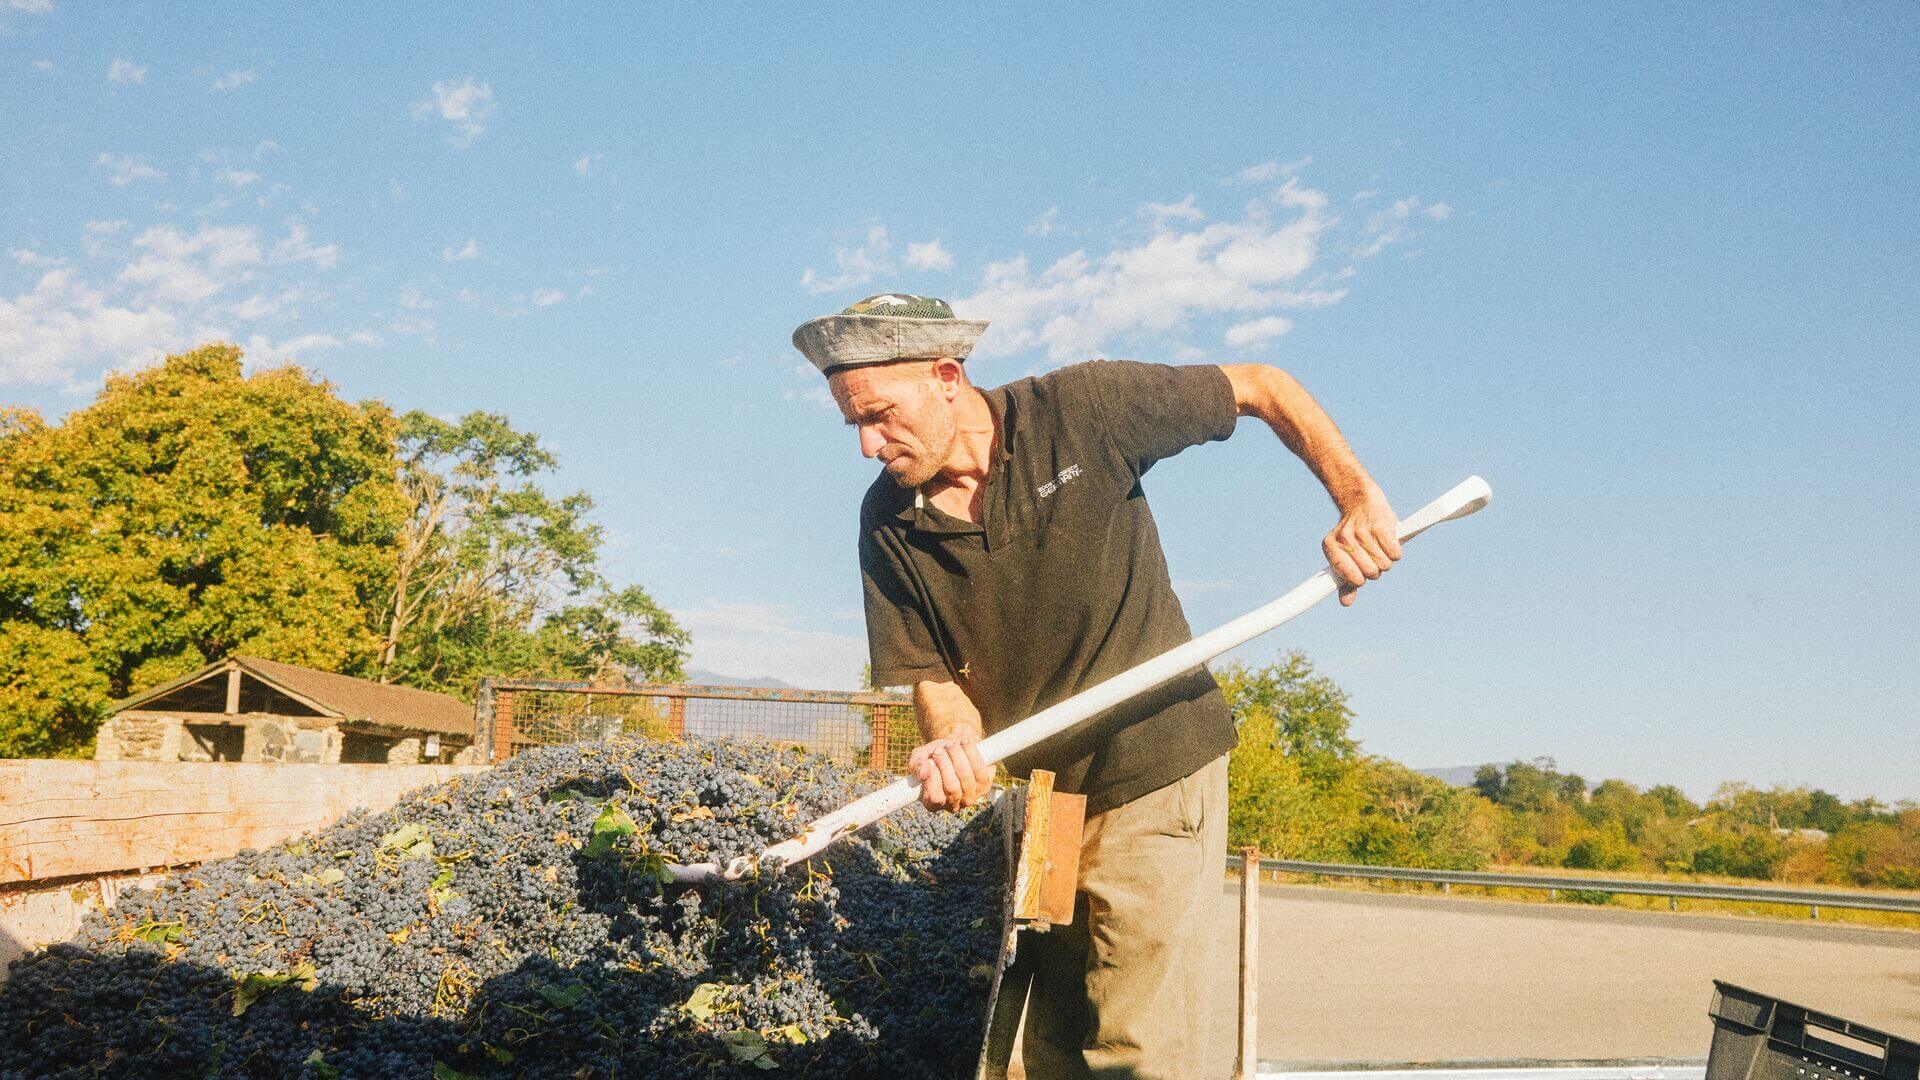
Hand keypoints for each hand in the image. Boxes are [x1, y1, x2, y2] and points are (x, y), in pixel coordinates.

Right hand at [908, 735, 991, 811]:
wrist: (955, 746)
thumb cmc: (935, 755)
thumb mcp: (921, 757)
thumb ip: (916, 765)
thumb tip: (922, 773)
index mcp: (933, 802)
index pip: (934, 798)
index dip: (933, 778)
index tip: (930, 761)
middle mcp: (953, 804)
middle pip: (951, 787)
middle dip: (945, 764)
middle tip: (939, 750)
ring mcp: (970, 797)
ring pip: (966, 778)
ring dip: (957, 756)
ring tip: (951, 745)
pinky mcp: (984, 786)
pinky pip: (980, 770)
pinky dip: (971, 753)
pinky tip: (964, 744)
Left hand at [1323, 481, 1400, 605]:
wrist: (1359, 500)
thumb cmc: (1354, 534)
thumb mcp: (1345, 555)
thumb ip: (1346, 580)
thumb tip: (1345, 603)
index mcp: (1331, 548)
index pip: (1352, 580)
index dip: (1360, 579)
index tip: (1361, 573)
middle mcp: (1345, 539)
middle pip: (1372, 574)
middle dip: (1375, 569)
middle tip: (1372, 555)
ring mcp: (1363, 532)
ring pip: (1385, 565)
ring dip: (1386, 560)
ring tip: (1379, 546)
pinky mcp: (1381, 526)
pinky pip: (1395, 554)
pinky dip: (1396, 552)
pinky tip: (1388, 541)